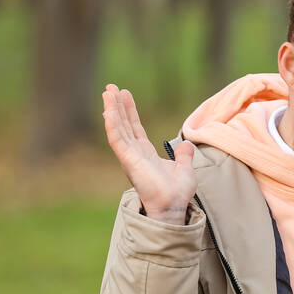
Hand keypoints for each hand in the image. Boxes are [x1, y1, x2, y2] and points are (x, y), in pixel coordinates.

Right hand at [102, 84, 196, 223]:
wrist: (174, 207)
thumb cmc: (177, 193)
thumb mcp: (185, 169)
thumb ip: (184, 156)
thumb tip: (187, 145)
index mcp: (146, 154)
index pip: (135, 128)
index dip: (130, 111)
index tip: (125, 94)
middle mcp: (135, 154)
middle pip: (124, 125)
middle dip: (117, 106)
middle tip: (110, 87)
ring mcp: (130, 158)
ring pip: (118, 129)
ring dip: (112, 110)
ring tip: (107, 92)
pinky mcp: (129, 162)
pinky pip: (118, 141)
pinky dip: (113, 126)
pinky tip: (108, 112)